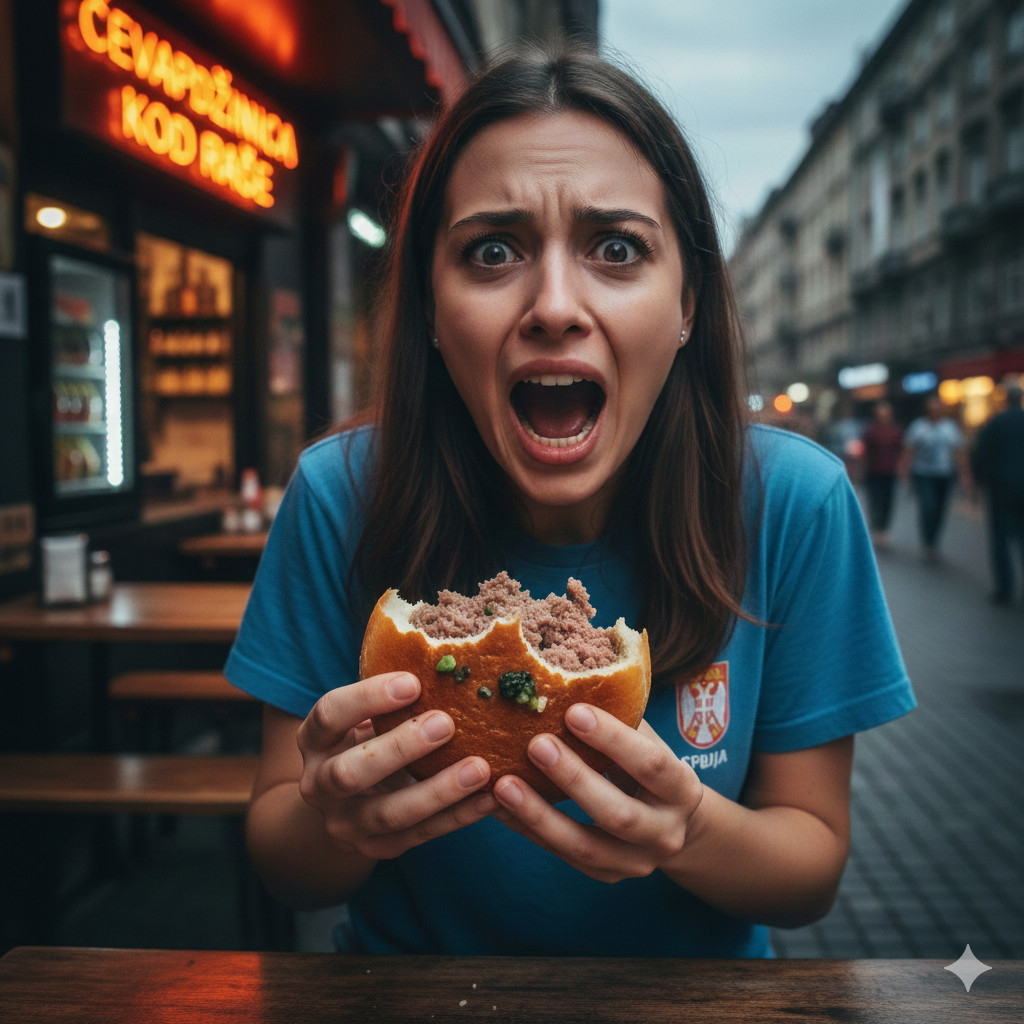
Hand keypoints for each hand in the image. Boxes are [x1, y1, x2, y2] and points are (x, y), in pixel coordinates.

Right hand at [296, 672, 495, 860]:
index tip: (413, 682)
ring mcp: (345, 822)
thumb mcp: (364, 715)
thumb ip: (392, 696)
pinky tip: (489, 798)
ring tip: (480, 768)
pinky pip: (419, 836)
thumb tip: (446, 657)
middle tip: (446, 723)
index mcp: (314, 739)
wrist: (343, 803)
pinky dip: (457, 817)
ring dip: (437, 791)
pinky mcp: (376, 848)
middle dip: (400, 748)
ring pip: (388, 814)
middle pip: (350, 772)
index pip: (329, 715)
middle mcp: (319, 784)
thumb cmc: (367, 738)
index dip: (368, 698)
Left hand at [491, 704, 703, 882]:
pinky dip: (527, 829)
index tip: (574, 711)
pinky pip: (560, 855)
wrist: (671, 822)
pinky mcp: (605, 876)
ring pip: (584, 846)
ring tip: (502, 785)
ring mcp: (635, 862)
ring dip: (540, 814)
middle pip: (617, 813)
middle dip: (574, 779)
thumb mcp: (647, 741)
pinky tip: (497, 806)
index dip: (612, 739)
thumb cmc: (648, 764)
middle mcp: (665, 833)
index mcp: (682, 790)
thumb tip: (571, 676)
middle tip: (535, 745)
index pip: (650, 764)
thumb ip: (620, 718)